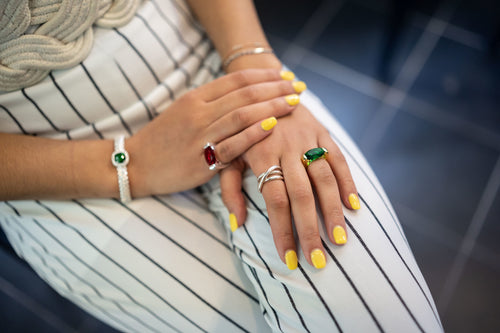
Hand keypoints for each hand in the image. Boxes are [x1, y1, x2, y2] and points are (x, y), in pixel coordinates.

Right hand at [126, 69, 301, 196]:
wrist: (136, 163)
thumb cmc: (163, 138)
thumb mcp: (183, 111)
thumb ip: (211, 102)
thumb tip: (242, 96)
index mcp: (195, 97)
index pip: (236, 80)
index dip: (264, 76)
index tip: (285, 75)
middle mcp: (199, 112)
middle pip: (244, 94)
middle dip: (275, 88)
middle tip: (297, 87)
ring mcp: (201, 135)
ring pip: (241, 115)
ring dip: (272, 107)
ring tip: (294, 103)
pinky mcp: (202, 160)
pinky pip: (233, 144)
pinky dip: (254, 133)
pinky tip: (273, 126)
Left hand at [220, 103, 359, 269]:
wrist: (262, 85)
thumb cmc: (241, 128)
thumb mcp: (228, 154)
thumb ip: (230, 188)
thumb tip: (237, 224)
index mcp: (261, 155)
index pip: (275, 200)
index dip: (283, 231)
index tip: (289, 258)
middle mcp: (287, 147)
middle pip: (302, 195)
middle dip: (310, 230)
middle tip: (318, 260)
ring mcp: (308, 138)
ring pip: (325, 179)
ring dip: (333, 211)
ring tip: (339, 239)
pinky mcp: (323, 131)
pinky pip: (339, 158)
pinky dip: (348, 182)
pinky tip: (353, 206)